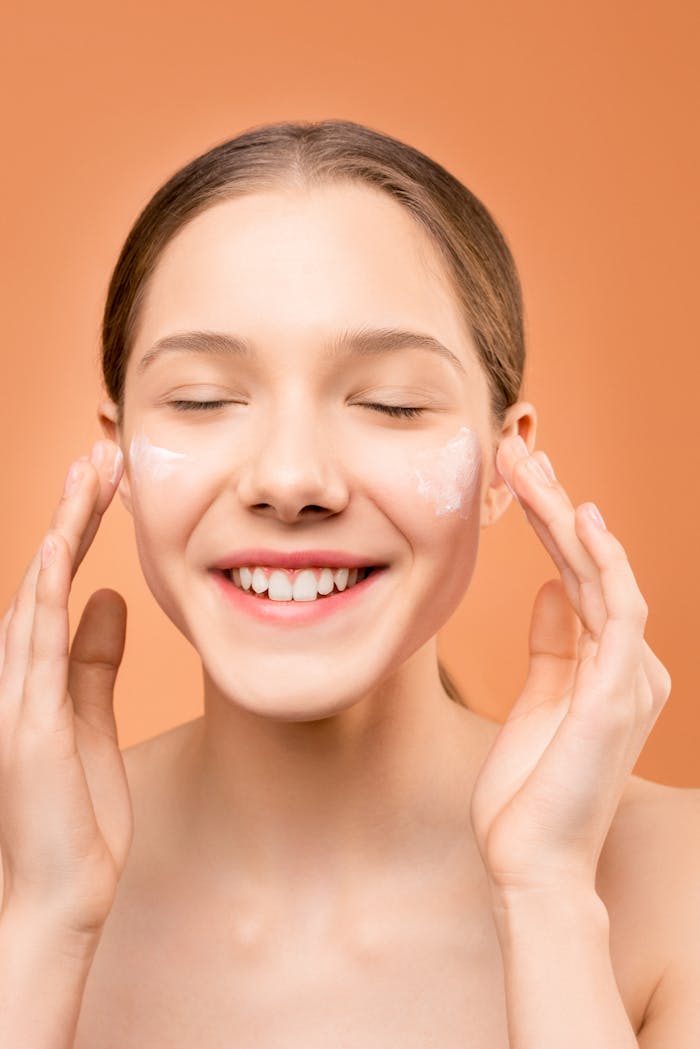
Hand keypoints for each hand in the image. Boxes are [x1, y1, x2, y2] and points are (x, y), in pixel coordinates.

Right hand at [0, 439, 131, 936]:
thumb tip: (111, 598)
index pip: (61, 580)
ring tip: (86, 475)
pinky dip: (42, 593)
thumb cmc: (73, 812)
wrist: (58, 893)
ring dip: (61, 531)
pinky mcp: (27, 724)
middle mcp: (19, 672)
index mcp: (40, 670)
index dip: (82, 527)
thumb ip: (94, 659)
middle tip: (100, 452)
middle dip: (73, 510)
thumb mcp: (91, 717)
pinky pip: (32, 646)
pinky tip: (58, 550)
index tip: (109, 478)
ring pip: (35, 593)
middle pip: (44, 572)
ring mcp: (16, 695)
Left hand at [469, 435, 671, 900]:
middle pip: (594, 564)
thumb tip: (553, 588)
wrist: (529, 863)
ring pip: (605, 574)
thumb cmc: (528, 789)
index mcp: (606, 664)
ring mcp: (630, 677)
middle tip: (517, 452)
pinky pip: (618, 611)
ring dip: (567, 517)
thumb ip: (553, 644)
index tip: (517, 479)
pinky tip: (580, 518)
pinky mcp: (619, 692)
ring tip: (531, 466)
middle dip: (555, 504)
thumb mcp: (538, 699)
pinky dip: (603, 562)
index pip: (581, 575)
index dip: (552, 523)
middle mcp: (628, 663)